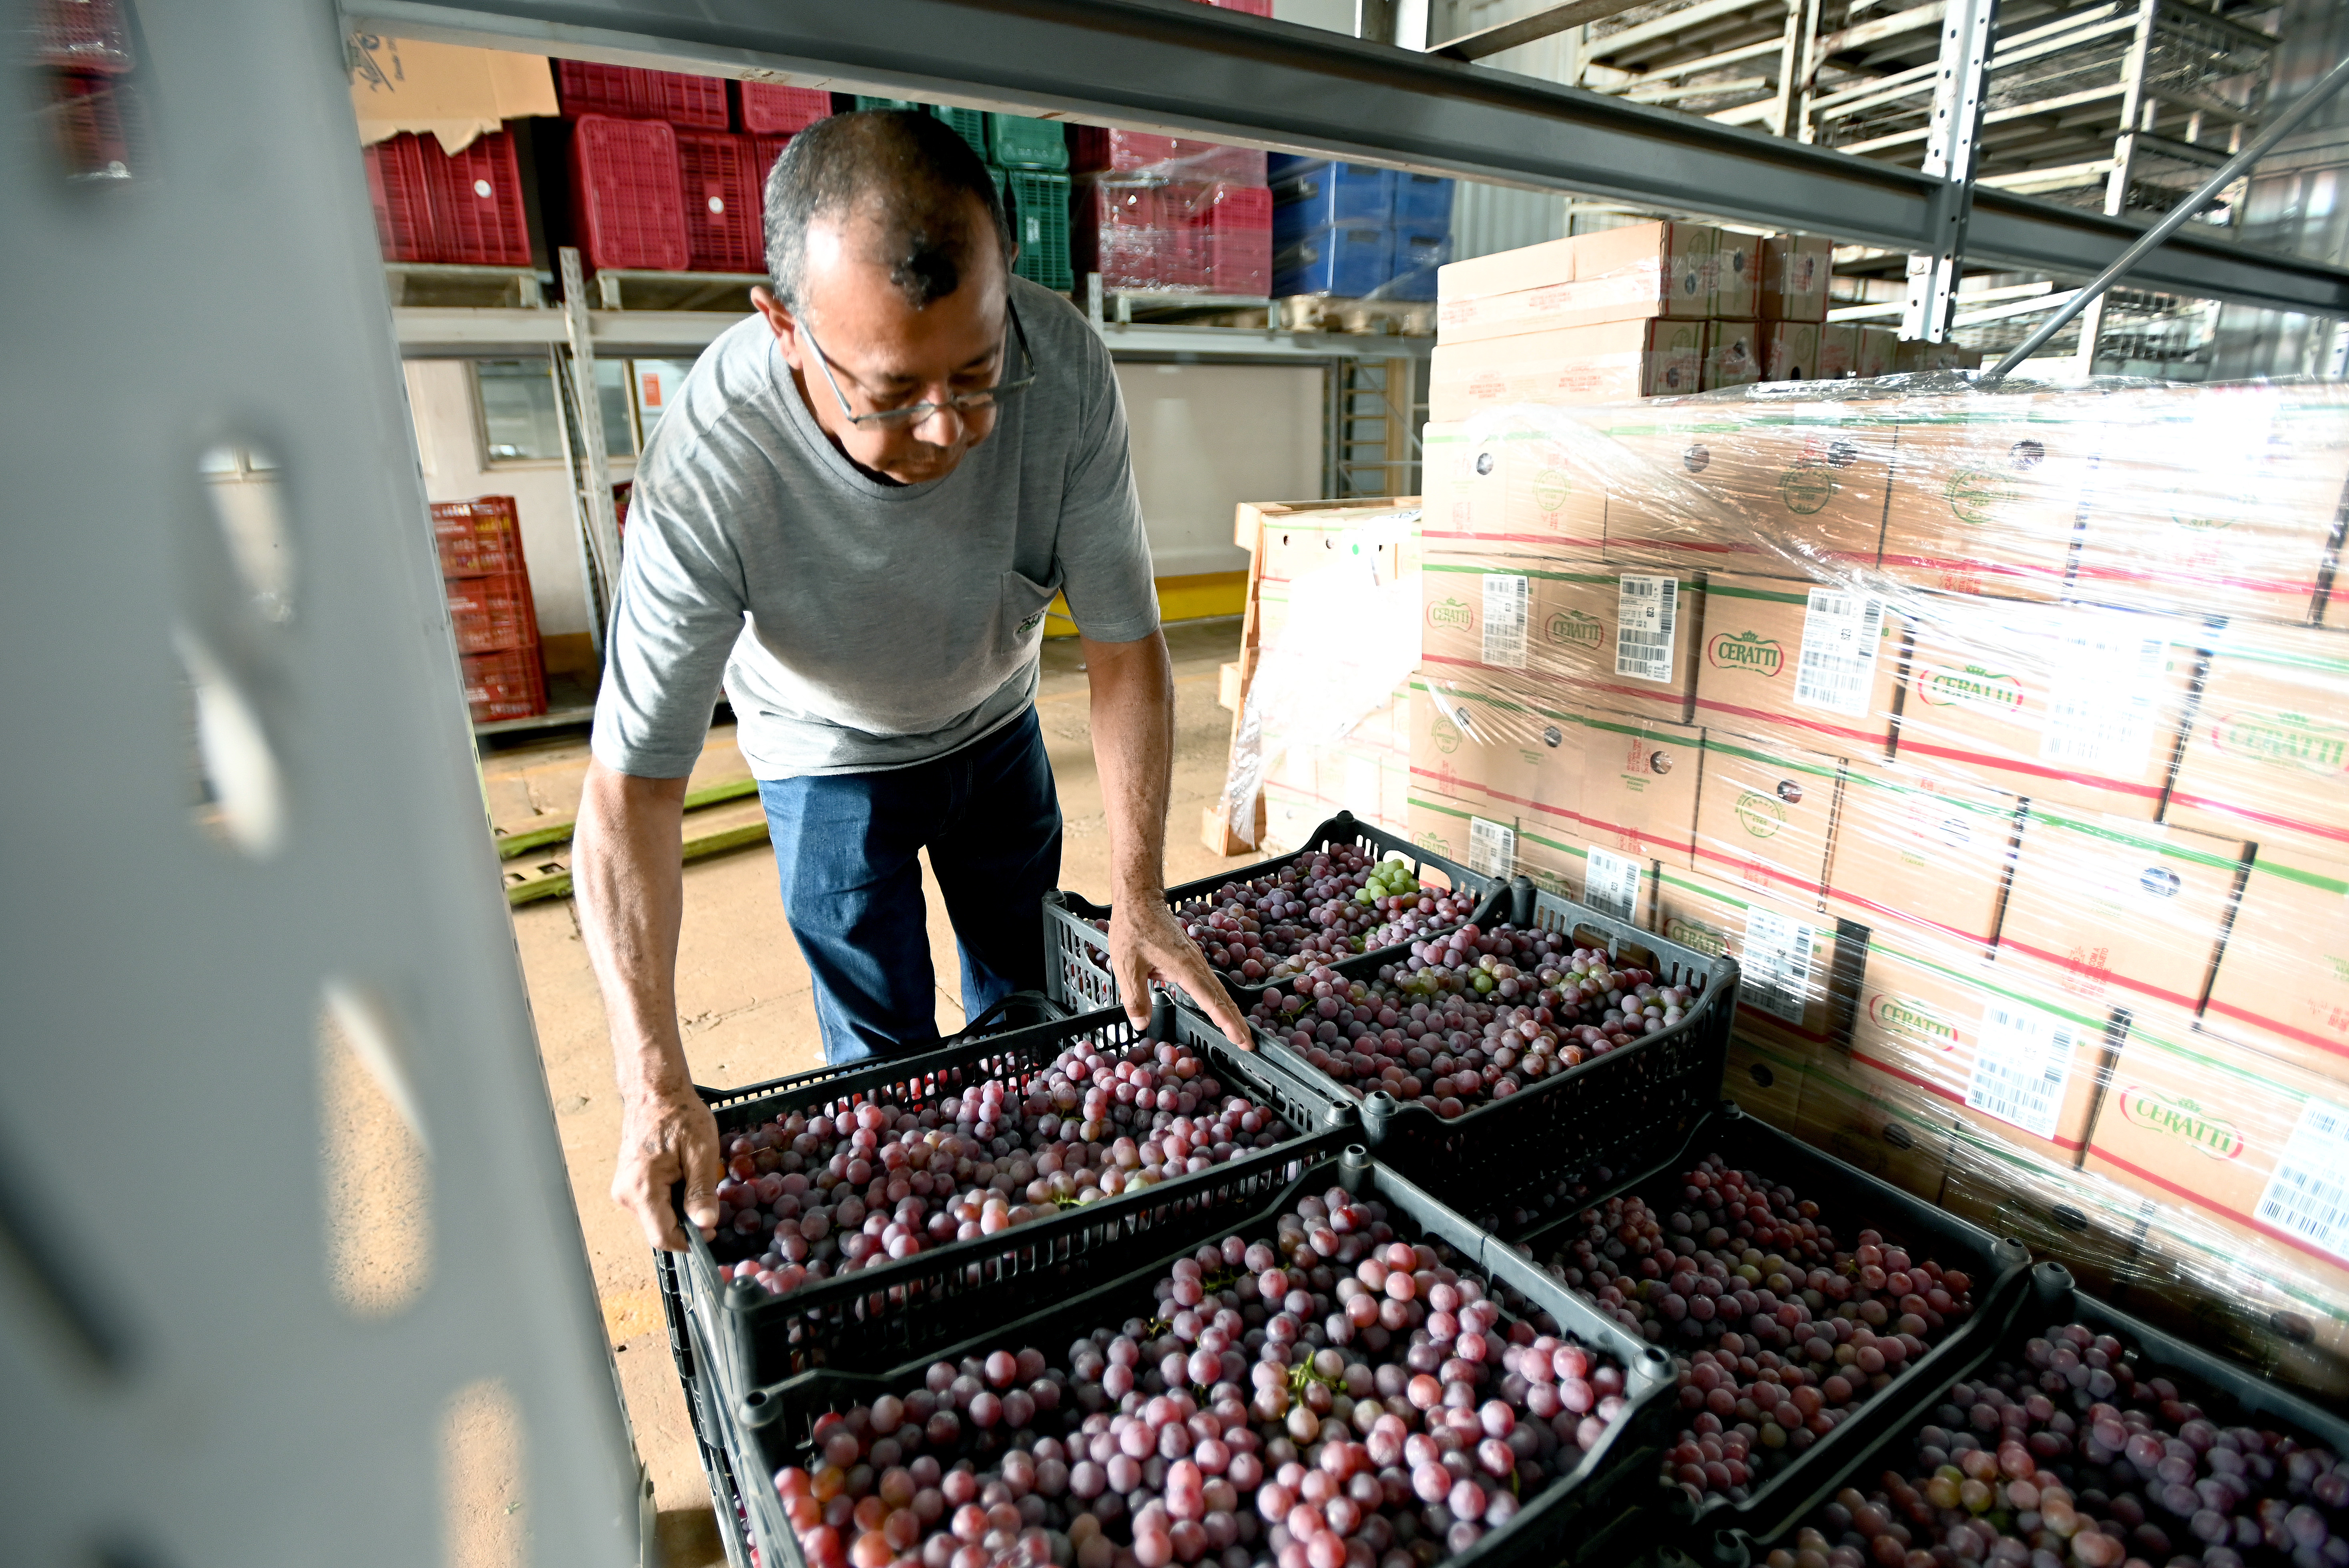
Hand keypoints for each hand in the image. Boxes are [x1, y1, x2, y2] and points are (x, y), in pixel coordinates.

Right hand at [611, 1079, 721, 1251]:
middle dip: (685, 1222)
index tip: (711, 1231)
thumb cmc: (679, 1117)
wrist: (655, 1093)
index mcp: (642, 1189)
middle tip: (706, 1197)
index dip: (689, 1241)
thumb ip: (702, 1190)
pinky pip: (650, 1204)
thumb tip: (706, 1224)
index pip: (662, 1237)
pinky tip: (680, 1177)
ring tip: (691, 1179)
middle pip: (659, 1229)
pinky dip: (669, 1199)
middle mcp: (625, 1195)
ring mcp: (623, 1189)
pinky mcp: (627, 1183)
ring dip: (678, 1209)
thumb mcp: (701, 1152)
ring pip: (655, 1217)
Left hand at [1108, 896, 1254, 1048]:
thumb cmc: (1133, 930)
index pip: (1212, 1001)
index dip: (1226, 1023)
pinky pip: (1208, 981)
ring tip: (1237, 1030)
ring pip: (1217, 989)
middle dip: (1236, 1021)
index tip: (1240, 1039)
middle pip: (1222, 996)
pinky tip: (1216, 1006)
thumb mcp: (1127, 967)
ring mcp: (1194, 959)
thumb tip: (1142, 1025)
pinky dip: (1217, 998)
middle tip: (1248, 1043)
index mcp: (1185, 968)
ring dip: (1228, 1010)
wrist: (1139, 900)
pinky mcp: (1189, 956)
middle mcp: (1195, 964)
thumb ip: (1136, 998)